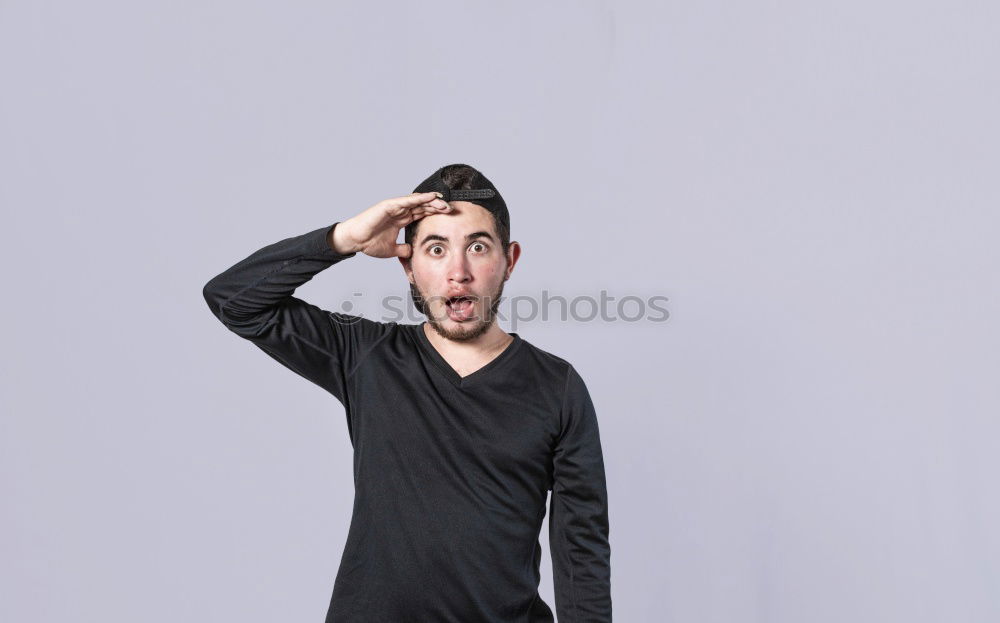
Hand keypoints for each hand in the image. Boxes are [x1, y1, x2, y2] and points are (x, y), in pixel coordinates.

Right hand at [330, 192, 451, 257]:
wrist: (355, 241)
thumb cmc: (369, 243)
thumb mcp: (393, 249)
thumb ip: (403, 249)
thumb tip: (412, 252)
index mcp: (402, 219)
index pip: (422, 214)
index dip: (435, 214)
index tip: (449, 216)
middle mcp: (400, 211)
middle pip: (423, 206)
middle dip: (437, 207)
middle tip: (451, 208)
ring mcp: (395, 207)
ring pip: (417, 201)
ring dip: (431, 201)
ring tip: (444, 201)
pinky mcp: (389, 205)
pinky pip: (407, 200)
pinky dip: (419, 198)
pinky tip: (430, 197)